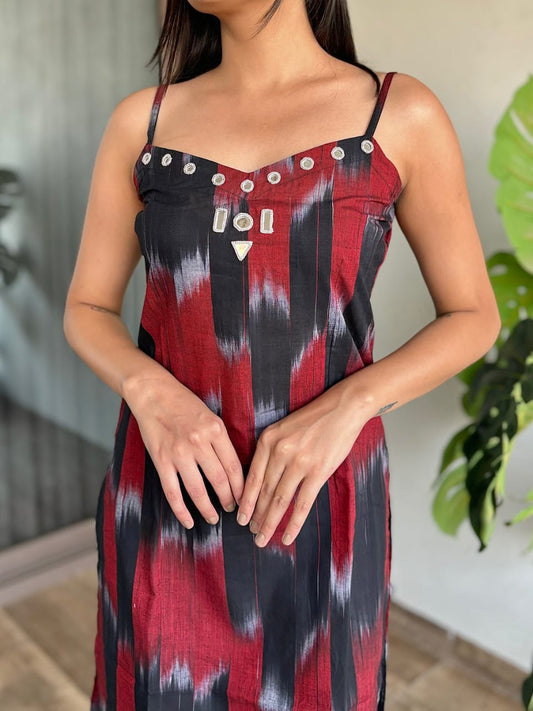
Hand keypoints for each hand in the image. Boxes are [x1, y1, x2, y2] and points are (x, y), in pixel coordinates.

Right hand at [124, 373, 244, 527]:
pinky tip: (189, 521)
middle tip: (234, 510)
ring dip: (208, 509)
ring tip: (214, 518)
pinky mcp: (161, 460)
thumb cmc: (185, 404)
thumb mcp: (211, 417)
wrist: (154, 394)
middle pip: (219, 480)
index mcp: (216, 430)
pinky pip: (173, 492)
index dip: (242, 488)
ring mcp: (178, 453)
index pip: (234, 466)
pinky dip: (181, 511)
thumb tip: (235, 470)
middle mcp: (199, 442)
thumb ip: (222, 441)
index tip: (246, 499)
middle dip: (229, 500)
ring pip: (198, 490)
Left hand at [235, 383, 369, 546]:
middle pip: (263, 491)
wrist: (343, 408)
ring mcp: (299, 462)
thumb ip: (271, 451)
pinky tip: (287, 537)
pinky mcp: (318, 471)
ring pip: (279, 501)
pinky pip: (302, 504)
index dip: (245, 501)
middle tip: (251, 533)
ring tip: (262, 539)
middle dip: (255, 516)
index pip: (252, 477)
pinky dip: (293, 524)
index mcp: (268, 440)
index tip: (240, 517)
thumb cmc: (314, 418)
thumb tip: (261, 481)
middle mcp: (280, 452)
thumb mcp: (283, 428)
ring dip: (269, 523)